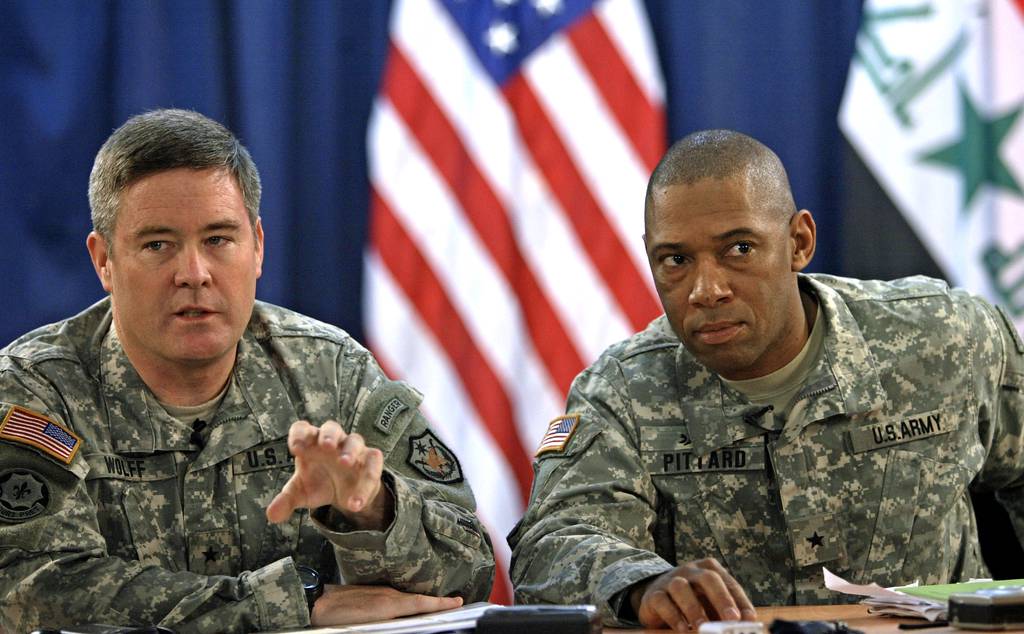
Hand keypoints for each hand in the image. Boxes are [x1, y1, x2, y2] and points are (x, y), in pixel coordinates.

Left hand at [266, 420, 392, 529]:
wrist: (345, 494)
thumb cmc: (319, 483)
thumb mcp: (301, 492)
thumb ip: (286, 500)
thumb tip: (271, 515)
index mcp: (311, 443)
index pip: (303, 429)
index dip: (299, 434)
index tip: (295, 449)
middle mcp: (333, 442)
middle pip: (332, 428)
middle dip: (329, 435)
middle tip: (325, 445)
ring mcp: (353, 449)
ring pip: (355, 440)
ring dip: (350, 450)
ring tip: (345, 463)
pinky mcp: (370, 461)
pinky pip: (373, 463)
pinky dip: (366, 481)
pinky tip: (355, 502)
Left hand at [311, 584, 463, 625]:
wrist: (314, 604)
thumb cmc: (338, 620)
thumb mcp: (366, 627)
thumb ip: (389, 622)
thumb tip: (407, 616)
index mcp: (389, 604)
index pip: (422, 603)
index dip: (441, 603)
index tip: (458, 601)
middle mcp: (387, 594)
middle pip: (418, 600)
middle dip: (436, 603)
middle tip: (454, 603)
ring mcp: (379, 591)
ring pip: (406, 599)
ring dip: (421, 603)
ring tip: (436, 607)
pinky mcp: (371, 591)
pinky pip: (395, 597)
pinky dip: (407, 602)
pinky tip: (407, 609)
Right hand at [630, 558, 755, 630]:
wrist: (656, 597)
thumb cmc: (692, 601)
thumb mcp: (711, 604)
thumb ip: (726, 612)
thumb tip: (746, 624)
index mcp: (709, 569)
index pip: (729, 582)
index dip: (740, 601)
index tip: (749, 619)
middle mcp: (690, 571)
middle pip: (708, 578)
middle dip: (722, 599)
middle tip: (732, 619)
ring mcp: (670, 580)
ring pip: (681, 587)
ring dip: (694, 608)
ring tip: (703, 627)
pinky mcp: (653, 594)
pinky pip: (662, 601)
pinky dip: (673, 616)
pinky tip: (683, 629)